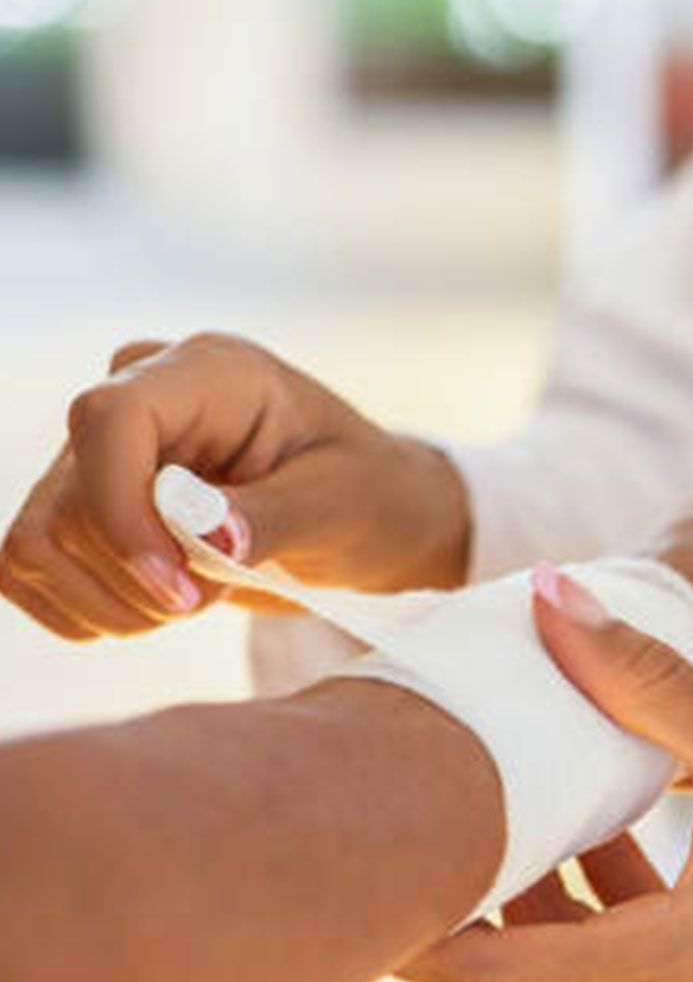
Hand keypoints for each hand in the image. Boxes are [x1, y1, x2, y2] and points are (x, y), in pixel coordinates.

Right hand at [0, 334, 469, 639]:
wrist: (368, 514)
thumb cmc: (368, 497)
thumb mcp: (345, 506)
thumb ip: (272, 516)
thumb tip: (204, 534)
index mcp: (210, 372)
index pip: (108, 420)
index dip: (123, 514)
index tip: (181, 591)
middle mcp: (139, 392)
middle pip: (69, 500)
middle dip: (139, 578)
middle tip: (216, 594)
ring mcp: (99, 446)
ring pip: (38, 541)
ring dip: (112, 602)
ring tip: (194, 598)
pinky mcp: (79, 498)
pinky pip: (27, 565)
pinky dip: (86, 608)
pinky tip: (153, 605)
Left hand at [402, 570, 692, 981]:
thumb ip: (652, 680)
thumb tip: (549, 599)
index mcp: (676, 971)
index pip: (490, 976)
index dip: (412, 922)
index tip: (358, 853)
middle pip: (514, 981)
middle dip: (465, 899)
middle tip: (421, 803)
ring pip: (565, 978)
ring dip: (534, 898)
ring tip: (517, 796)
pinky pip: (618, 975)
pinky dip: (595, 910)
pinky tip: (612, 825)